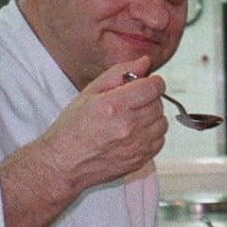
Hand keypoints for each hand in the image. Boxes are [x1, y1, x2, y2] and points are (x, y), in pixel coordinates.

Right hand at [0, 58, 168, 226]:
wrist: (64, 164)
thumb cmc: (72, 128)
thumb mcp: (89, 92)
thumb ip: (119, 73)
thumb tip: (144, 62)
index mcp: (115, 105)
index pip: (153, 87)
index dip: (153, 82)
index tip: (146, 82)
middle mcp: (129, 126)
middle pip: (159, 104)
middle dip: (149, 98)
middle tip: (132, 102)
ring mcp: (136, 146)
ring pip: (162, 123)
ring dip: (152, 117)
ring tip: (132, 118)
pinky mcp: (140, 160)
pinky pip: (159, 141)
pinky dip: (151, 135)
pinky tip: (134, 133)